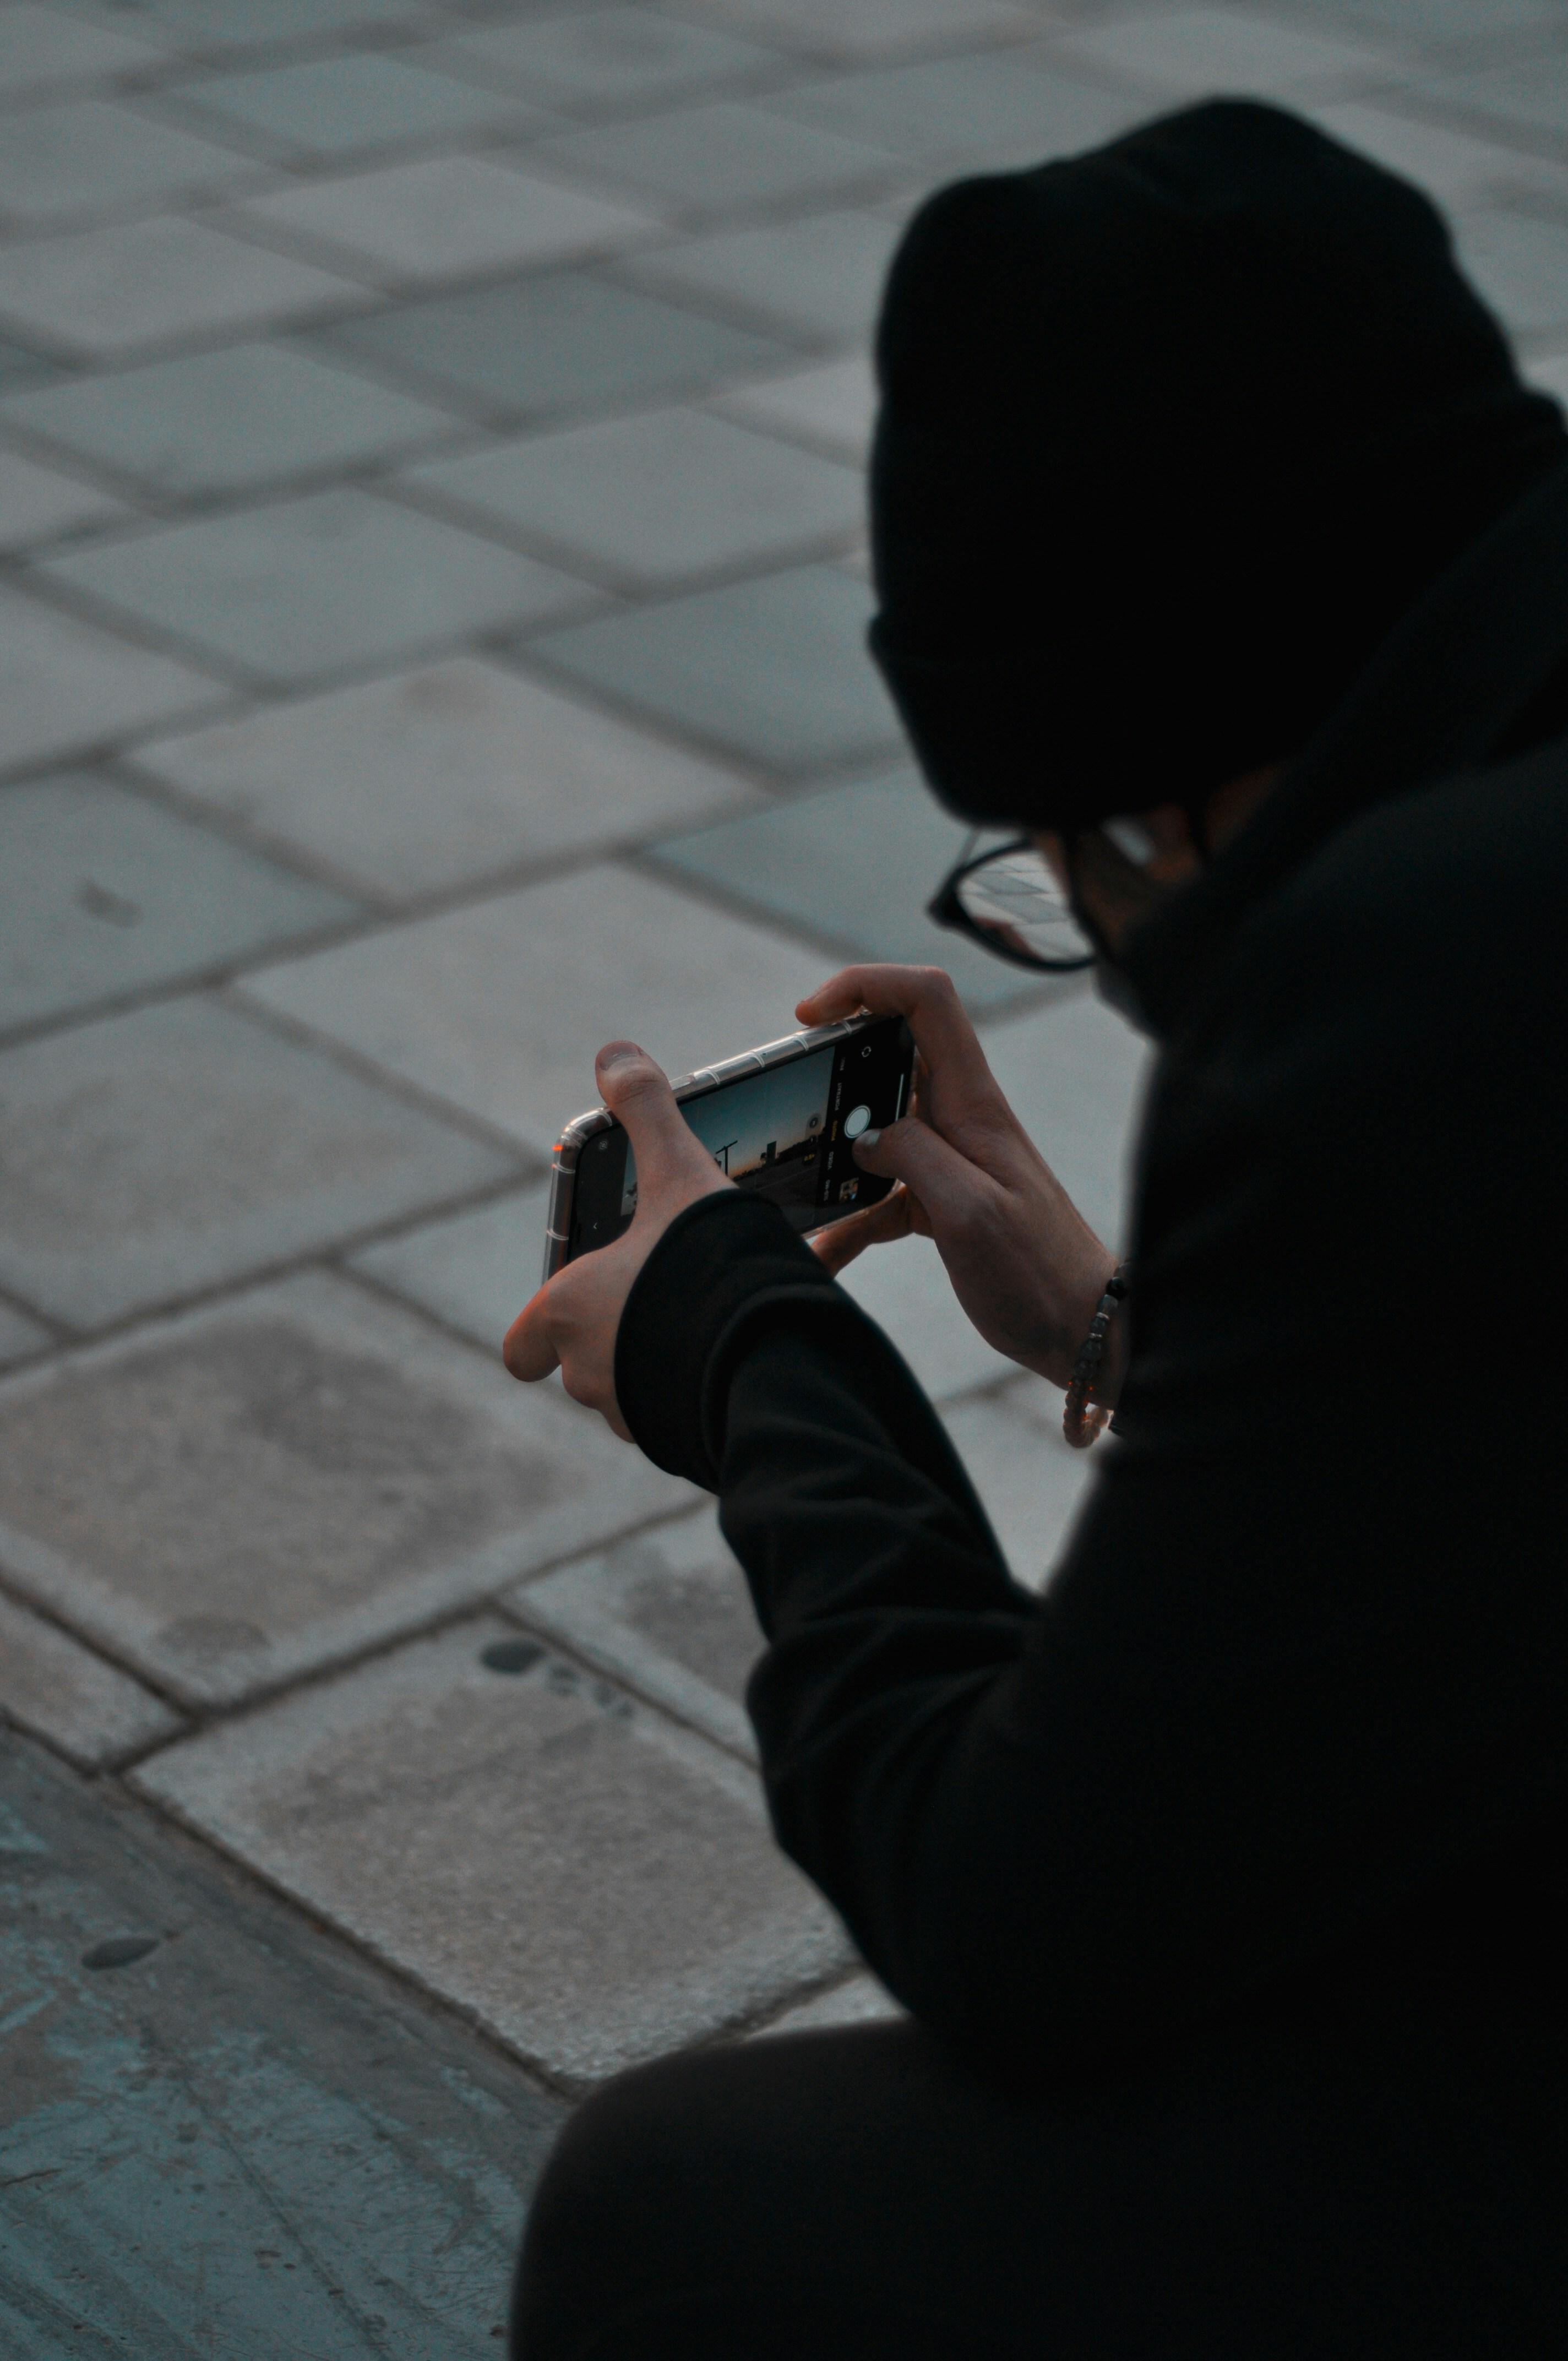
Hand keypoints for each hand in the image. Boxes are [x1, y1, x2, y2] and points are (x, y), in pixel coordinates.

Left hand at [503, 1042, 730, 1436]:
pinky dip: (700, 1391)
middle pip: (585, 1361)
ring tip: (709, 1323)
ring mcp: (635, 1416)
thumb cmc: (709, 1265)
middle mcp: (589, 1373)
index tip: (565, 1314)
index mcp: (567, 1312)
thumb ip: (647, 1112)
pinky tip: (737, 1356)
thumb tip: (613, 1053)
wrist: (767, 1355)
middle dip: (621, 1333)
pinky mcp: (684, 1444)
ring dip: (661, 1363)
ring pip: (635, 1391)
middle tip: (666, 1296)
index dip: (536, 1332)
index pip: (519, 1346)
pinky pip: (681, 1417)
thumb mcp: (679, 1174)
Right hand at [796, 966, 1121, 1395]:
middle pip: (891, 1053)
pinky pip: (880, 1194)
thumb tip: (865, 1135)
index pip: (926, 1000)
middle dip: (834, 1068)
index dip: (866, 985)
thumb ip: (914, 1158)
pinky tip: (821, 1253)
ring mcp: (949, 1160)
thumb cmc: (1040, 1273)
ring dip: (833, 1153)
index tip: (811, 1016)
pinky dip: (847, 1219)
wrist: (1084, 1330)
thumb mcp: (970, 1213)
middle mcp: (961, 1119)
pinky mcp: (940, 1203)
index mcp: (974, 1104)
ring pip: (876, 1128)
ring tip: (795, 1186)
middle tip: (793, 1103)